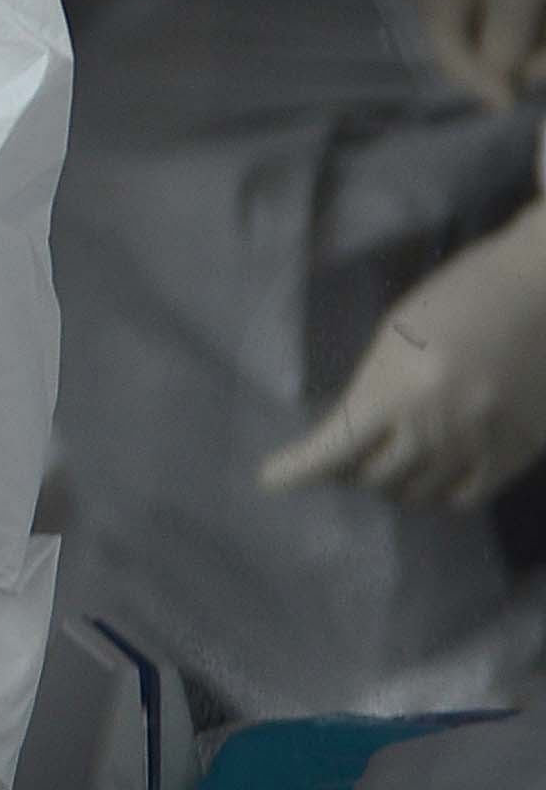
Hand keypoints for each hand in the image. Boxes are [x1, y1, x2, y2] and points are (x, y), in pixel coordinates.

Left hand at [264, 194, 545, 509]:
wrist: (538, 292)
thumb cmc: (458, 298)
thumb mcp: (395, 336)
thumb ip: (371, 390)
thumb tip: (345, 437)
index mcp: (398, 388)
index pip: (337, 447)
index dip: (300, 469)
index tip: (271, 480)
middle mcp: (437, 426)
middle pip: (375, 477)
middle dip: (351, 471)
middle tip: (346, 457)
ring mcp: (481, 444)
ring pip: (419, 493)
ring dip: (393, 483)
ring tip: (386, 462)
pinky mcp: (518, 453)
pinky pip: (465, 497)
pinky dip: (440, 493)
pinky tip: (431, 475)